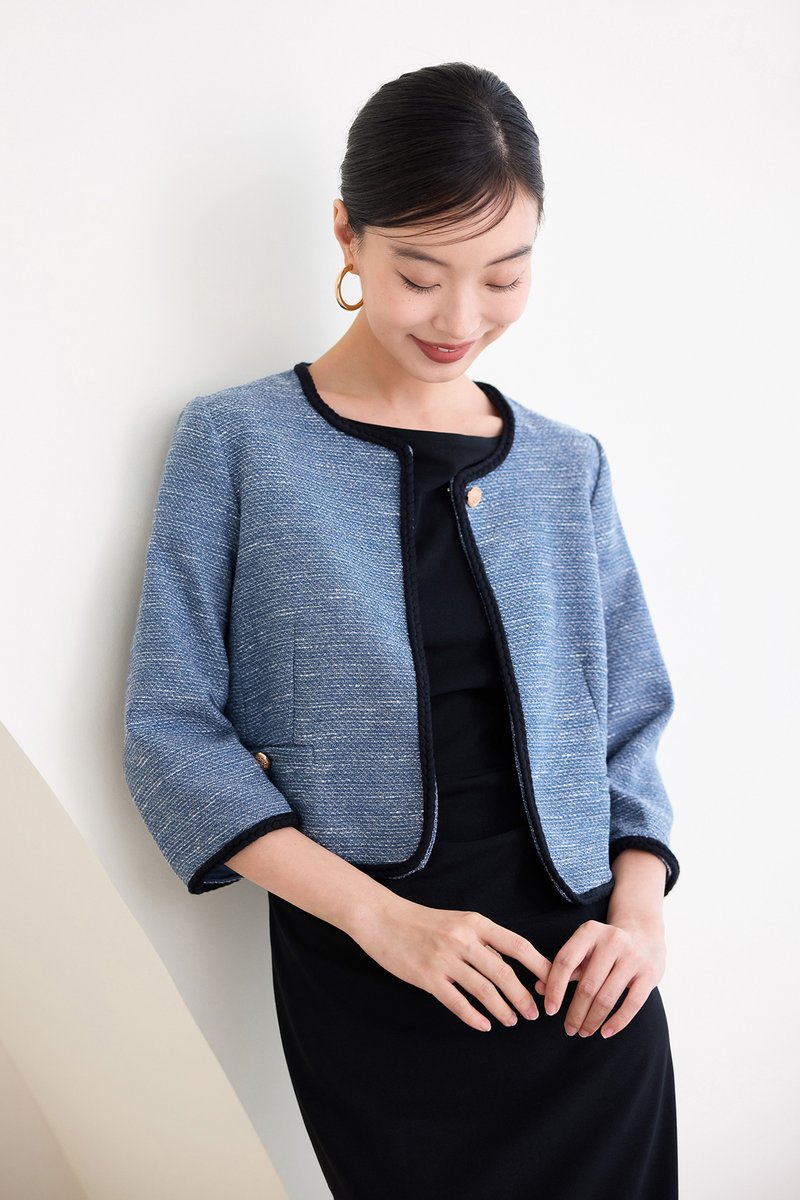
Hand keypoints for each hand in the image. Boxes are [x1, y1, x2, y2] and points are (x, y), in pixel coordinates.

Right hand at [350, 896, 552, 1032]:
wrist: (382, 919)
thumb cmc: (423, 921)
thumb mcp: (458, 921)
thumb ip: (483, 940)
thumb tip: (509, 966)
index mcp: (476, 923)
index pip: (518, 946)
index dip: (539, 967)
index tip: (552, 985)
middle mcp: (463, 939)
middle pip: (504, 973)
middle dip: (524, 997)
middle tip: (534, 1013)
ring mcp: (445, 959)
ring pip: (484, 990)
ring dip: (503, 1010)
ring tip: (512, 1021)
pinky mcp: (427, 977)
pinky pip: (457, 1002)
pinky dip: (474, 1017)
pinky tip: (484, 1025)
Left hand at [533, 916, 665, 1038]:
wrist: (645, 934)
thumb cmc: (606, 947)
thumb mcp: (584, 949)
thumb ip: (564, 968)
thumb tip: (538, 988)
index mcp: (589, 932)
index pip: (565, 961)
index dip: (555, 988)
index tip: (549, 1011)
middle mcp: (612, 941)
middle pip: (587, 985)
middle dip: (575, 1012)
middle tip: (569, 1029)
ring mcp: (633, 957)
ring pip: (607, 997)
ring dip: (593, 1020)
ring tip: (584, 1031)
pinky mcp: (649, 973)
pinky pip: (632, 1004)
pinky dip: (617, 1022)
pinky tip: (606, 1032)